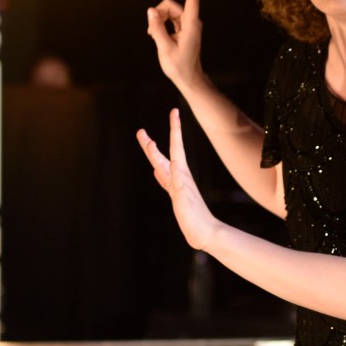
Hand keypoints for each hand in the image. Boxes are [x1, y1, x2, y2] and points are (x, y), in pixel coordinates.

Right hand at [136, 108, 220, 250]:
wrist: (206, 234)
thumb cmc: (196, 219)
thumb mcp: (185, 200)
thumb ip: (179, 183)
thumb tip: (173, 164)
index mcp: (181, 175)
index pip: (176, 146)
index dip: (175, 128)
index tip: (174, 110)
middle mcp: (178, 178)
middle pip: (162, 155)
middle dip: (150, 144)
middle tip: (140, 131)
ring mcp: (177, 187)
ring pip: (161, 166)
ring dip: (153, 154)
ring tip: (147, 143)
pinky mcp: (176, 197)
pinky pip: (165, 181)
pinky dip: (160, 174)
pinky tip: (156, 171)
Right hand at [145, 0, 203, 90]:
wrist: (189, 79)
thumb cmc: (179, 66)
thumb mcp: (164, 48)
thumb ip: (157, 28)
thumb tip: (151, 10)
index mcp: (191, 25)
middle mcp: (191, 22)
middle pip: (171, 5)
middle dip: (158, 13)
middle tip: (151, 32)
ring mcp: (188, 25)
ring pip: (168, 11)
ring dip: (158, 20)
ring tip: (152, 36)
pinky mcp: (183, 28)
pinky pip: (169, 18)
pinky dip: (161, 24)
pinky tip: (155, 35)